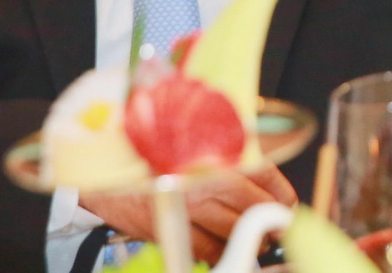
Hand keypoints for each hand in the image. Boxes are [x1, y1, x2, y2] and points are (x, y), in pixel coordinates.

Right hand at [81, 163, 296, 262]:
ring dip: (251, 242)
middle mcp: (204, 177)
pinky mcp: (168, 229)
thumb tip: (261, 176)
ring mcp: (186, 206)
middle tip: (277, 229)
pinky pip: (205, 249)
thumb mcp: (194, 139)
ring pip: (233, 232)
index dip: (282, 194)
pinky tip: (222, 247)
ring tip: (258, 244)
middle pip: (253, 207)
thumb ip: (227, 153)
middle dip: (271, 222)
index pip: (264, 174)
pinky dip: (218, 251)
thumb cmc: (152, 150)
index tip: (288, 206)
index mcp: (215, 151)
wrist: (102, 167)